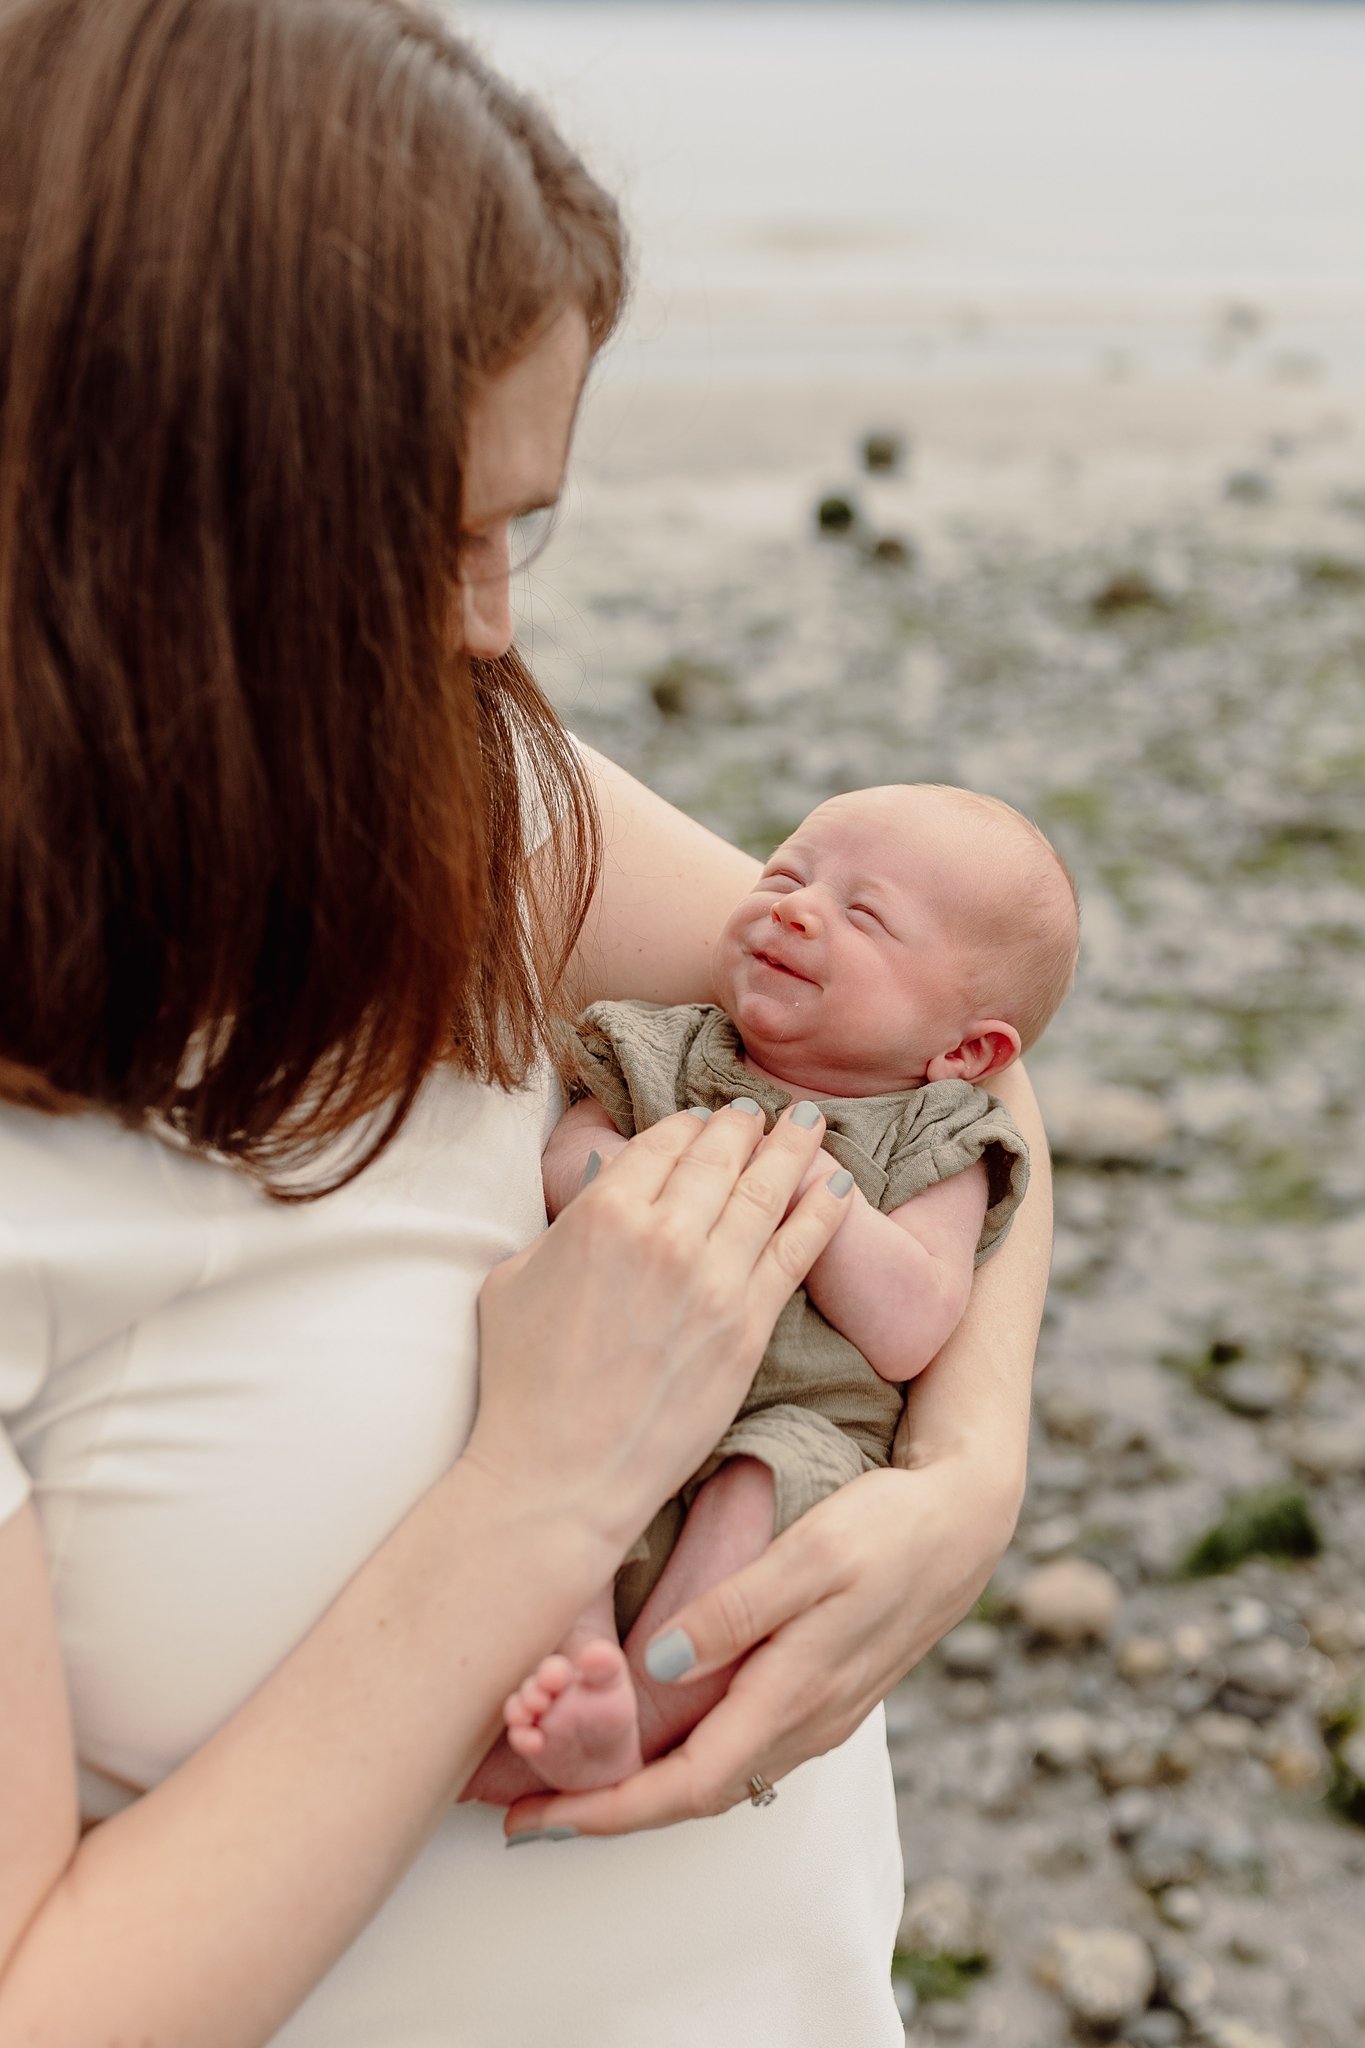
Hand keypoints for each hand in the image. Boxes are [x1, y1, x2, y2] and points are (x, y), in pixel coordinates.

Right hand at [468, 1101, 853, 1560]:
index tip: (703, 1121)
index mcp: (603, 1212)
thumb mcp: (514, 1277)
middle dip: (742, 1125)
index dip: (687, 1125)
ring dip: (791, 1148)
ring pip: (765, 1190)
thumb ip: (564, 1225)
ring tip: (808, 1122)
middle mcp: (665, 1233)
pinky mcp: (749, 1325)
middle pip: (718, 1155)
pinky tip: (838, 1184)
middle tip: (759, 1110)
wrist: (560, 1472)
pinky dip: (822, 1210)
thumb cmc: (523, 1381)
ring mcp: (714, 1279)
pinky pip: (796, 1250)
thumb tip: (599, 1194)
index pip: (662, 1142)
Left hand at [502, 1455, 1016, 1837]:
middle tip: (526, 1805)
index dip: (607, 1811)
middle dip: (610, 1809)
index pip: (686, 1784)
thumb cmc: (888, 1528)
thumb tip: (658, 1664)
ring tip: (570, 1767)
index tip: (537, 1819)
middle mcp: (805, 1721)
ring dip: (645, 1784)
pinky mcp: (825, 1690)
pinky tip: (652, 1727)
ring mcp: (820, 1712)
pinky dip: (686, 1753)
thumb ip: (735, 1609)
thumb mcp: (809, 1553)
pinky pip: (744, 1745)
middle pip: (694, 1793)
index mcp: (793, 1694)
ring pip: (719, 1773)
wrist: (968, 1522)